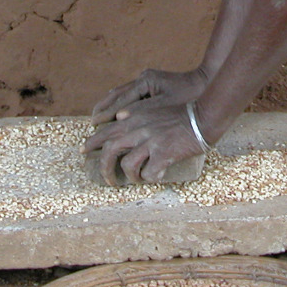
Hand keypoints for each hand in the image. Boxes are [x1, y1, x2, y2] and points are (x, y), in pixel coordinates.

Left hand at [82, 101, 204, 185]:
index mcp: (134, 118)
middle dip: (103, 167)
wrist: (203, 117)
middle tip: (107, 178)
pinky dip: (150, 178)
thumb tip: (119, 117)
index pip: (105, 131)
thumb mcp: (153, 107)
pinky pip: (149, 174)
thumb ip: (135, 112)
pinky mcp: (163, 154)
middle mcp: (139, 129)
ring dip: (130, 176)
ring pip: (127, 165)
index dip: (92, 143)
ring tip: (137, 179)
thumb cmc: (180, 113)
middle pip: (109, 150)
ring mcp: (150, 142)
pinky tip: (156, 176)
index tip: (83, 151)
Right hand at [90, 68, 209, 124]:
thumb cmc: (190, 97)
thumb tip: (119, 119)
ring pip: (121, 93)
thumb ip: (142, 111)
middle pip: (116, 94)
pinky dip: (120, 104)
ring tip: (98, 118)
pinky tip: (116, 113)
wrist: (207, 83)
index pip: (120, 99)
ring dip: (110, 106)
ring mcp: (147, 80)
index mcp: (145, 82)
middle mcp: (143, 79)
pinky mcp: (152, 84)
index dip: (106, 114)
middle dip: (103, 109)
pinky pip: (130, 94)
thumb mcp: (166, 106)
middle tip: (91, 123)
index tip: (93, 124)